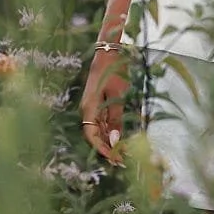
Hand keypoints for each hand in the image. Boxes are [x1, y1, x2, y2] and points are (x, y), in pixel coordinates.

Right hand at [79, 41, 129, 163]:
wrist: (109, 53)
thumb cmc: (113, 72)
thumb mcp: (118, 96)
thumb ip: (116, 119)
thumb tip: (114, 140)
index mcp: (89, 108)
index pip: (91, 136)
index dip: (102, 149)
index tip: (115, 159)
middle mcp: (88, 110)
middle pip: (95, 135)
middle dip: (108, 149)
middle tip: (123, 161)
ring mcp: (92, 107)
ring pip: (99, 130)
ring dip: (110, 142)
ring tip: (125, 153)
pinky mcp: (98, 103)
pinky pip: (103, 122)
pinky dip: (111, 131)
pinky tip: (121, 139)